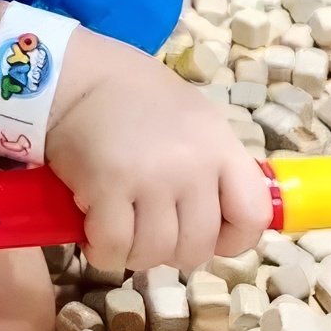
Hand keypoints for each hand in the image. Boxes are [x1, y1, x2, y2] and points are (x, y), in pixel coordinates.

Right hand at [47, 36, 271, 273]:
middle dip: (172, 251)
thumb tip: (218, 217)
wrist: (77, 76)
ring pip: (155, 254)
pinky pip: (114, 248)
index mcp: (219, 146)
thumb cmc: (133, 96)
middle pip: (198, 246)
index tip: (209, 236)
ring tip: (120, 231)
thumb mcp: (193, 120)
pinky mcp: (108, 188)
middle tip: (148, 230)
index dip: (234, 239)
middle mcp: (193, 165)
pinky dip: (103, 251)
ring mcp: (151, 178)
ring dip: (134, 254)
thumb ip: (211, 165)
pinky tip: (94, 233)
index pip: (253, 215)